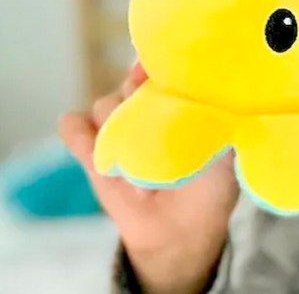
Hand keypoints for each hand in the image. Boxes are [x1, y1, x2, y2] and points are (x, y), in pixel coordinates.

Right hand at [59, 63, 239, 293]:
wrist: (181, 231)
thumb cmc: (210, 187)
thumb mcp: (226, 152)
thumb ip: (218, 120)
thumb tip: (212, 91)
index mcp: (178, 97)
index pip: (161, 67)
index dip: (157, 67)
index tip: (157, 77)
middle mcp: (143, 104)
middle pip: (130, 84)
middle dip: (140, 106)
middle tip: (157, 140)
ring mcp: (114, 124)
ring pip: (104, 105)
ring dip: (119, 136)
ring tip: (142, 178)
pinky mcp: (88, 148)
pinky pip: (72, 125)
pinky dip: (82, 136)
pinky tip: (103, 161)